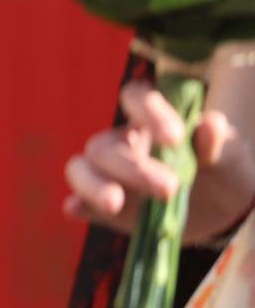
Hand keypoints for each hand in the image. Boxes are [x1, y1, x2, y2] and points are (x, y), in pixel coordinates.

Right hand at [63, 80, 254, 242]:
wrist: (224, 209)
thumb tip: (210, 123)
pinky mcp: (107, 209)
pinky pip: (82, 204)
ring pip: (81, 169)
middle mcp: (122, 143)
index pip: (135, 98)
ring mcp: (109, 176)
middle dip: (133, 168)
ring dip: (93, 184)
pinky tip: (78, 210)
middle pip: (106, 145)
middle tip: (169, 189)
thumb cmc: (223, 170)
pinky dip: (79, 205)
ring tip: (113, 203)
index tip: (175, 139)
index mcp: (151, 119)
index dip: (148, 112)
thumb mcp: (230, 157)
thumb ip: (218, 142)